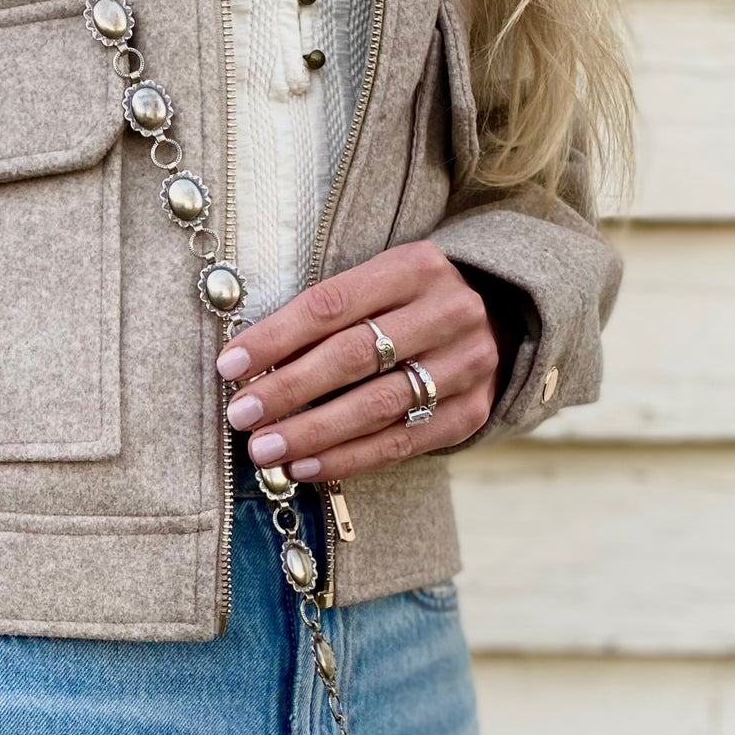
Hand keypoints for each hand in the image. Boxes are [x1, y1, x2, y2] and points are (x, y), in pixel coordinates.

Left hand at [216, 242, 503, 480]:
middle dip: (288, 390)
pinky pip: (400, 443)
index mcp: (414, 267)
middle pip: (353, 357)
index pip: (331, 304)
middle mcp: (448, 313)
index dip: (276, 336)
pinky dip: (348, 458)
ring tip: (264, 450)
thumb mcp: (378, 282)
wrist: (505, 320)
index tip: (229, 365)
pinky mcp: (470, 412)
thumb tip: (248, 361)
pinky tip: (306, 467)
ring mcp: (466, 366)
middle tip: (240, 414)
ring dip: (311, 433)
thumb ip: (325, 313)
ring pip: (376, 406)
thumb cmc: (411, 302)